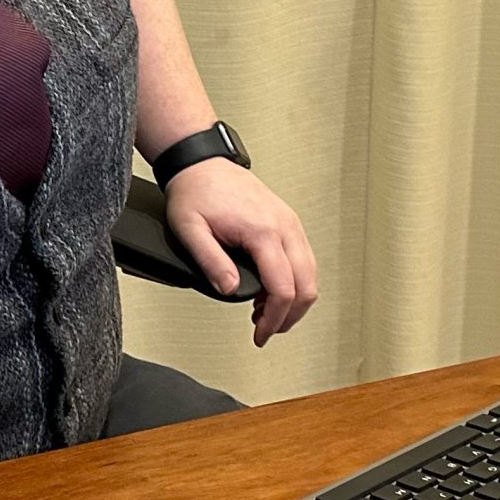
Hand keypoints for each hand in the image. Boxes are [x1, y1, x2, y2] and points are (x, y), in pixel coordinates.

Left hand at [163, 159, 316, 345]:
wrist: (203, 163)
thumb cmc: (195, 192)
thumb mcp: (189, 229)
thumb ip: (210, 261)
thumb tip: (230, 289)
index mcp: (262, 230)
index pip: (283, 288)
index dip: (275, 319)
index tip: (260, 335)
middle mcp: (284, 226)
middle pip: (307, 285)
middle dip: (290, 316)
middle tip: (267, 331)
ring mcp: (289, 222)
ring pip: (310, 273)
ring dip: (294, 300)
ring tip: (265, 314)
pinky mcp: (288, 221)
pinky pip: (304, 259)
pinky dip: (295, 281)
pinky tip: (270, 291)